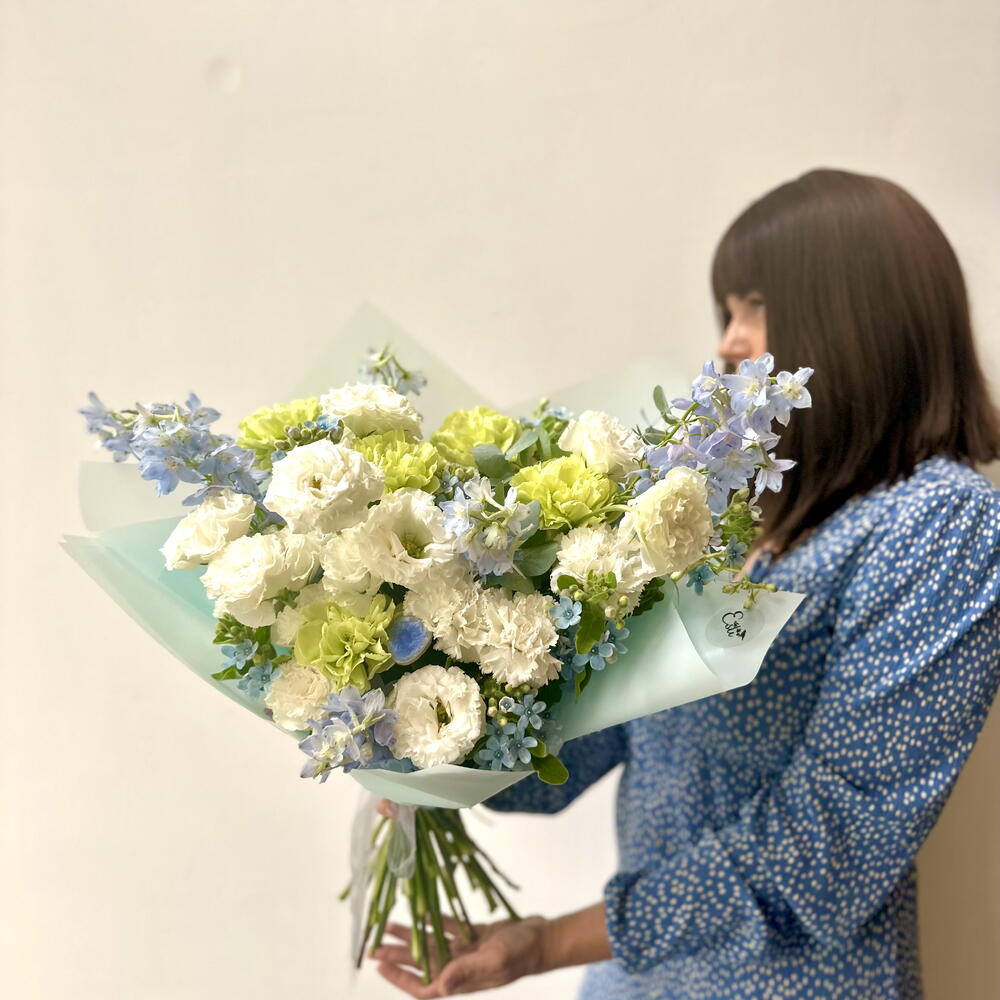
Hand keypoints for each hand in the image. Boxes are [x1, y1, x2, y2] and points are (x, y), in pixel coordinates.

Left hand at [372, 914, 549, 996]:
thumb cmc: (521, 952)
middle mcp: (459, 967)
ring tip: (388, 925)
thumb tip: (440, 985)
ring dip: (410, 936)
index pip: (422, 986)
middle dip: (396, 955)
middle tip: (373, 946)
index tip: (380, 967)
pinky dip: (434, 920)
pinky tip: (420, 911)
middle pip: (420, 963)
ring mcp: (466, 951)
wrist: (543, 939)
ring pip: (430, 943)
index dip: (400, 979)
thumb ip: (466, 971)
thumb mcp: (494, 960)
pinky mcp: (475, 936)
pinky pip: (448, 927)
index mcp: (461, 980)